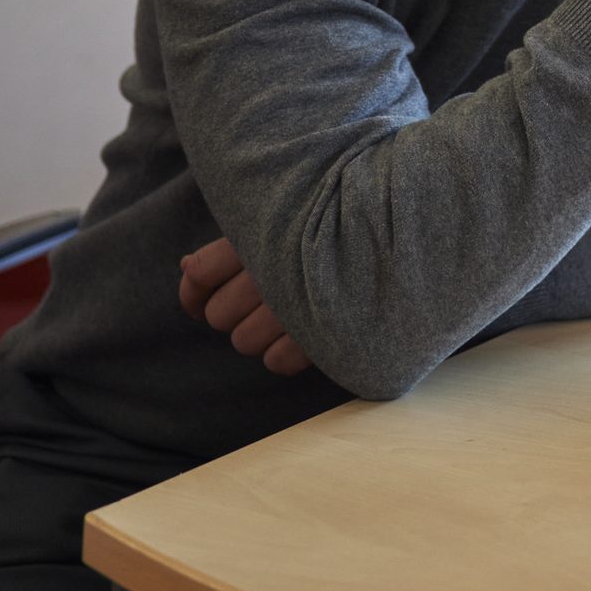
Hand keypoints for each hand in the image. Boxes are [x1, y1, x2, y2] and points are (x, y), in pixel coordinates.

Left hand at [177, 237, 311, 375]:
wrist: (405, 249)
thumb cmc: (322, 241)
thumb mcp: (279, 229)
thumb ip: (232, 247)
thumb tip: (185, 264)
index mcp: (260, 239)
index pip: (200, 272)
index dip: (192, 293)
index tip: (198, 305)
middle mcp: (271, 271)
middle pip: (218, 314)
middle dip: (233, 315)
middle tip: (260, 305)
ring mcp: (294, 305)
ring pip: (244, 341)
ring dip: (259, 337)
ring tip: (287, 320)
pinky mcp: (317, 336)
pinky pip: (276, 361)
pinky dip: (285, 355)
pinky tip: (302, 339)